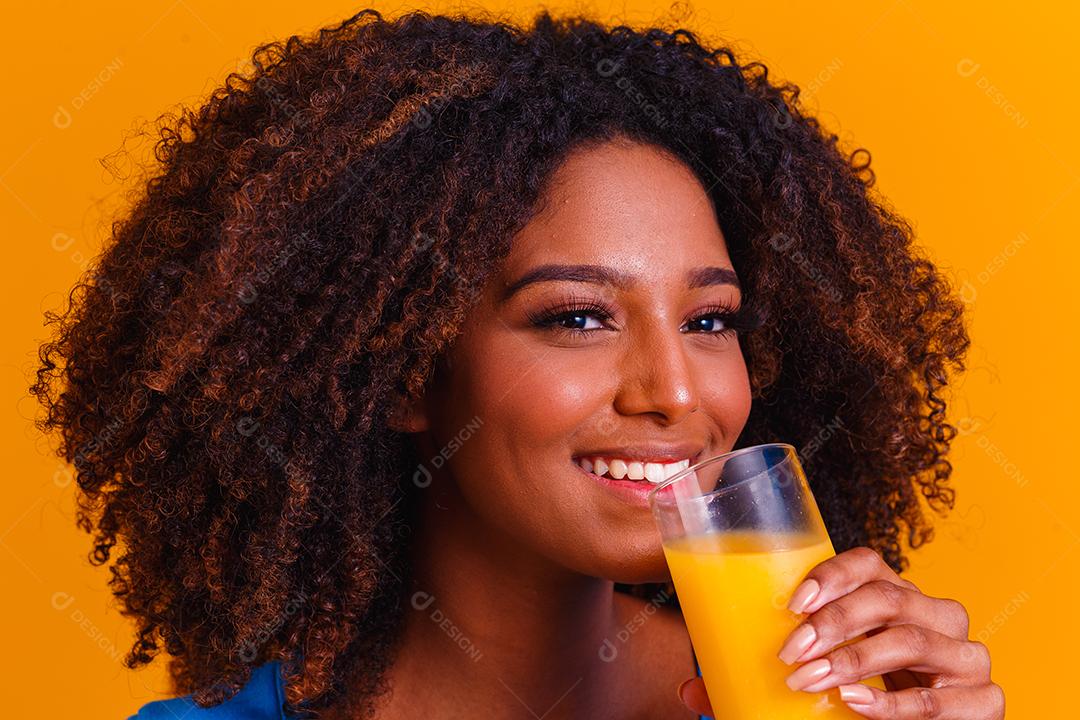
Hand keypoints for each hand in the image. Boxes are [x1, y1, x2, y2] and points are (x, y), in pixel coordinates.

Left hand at [677, 546, 1004, 718]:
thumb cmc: (860, 699)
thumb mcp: (816, 679)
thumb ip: (759, 679)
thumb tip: (691, 690)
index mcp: (894, 598)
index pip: (871, 564)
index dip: (834, 574)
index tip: (793, 604)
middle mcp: (936, 616)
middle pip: (890, 597)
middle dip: (835, 622)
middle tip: (791, 651)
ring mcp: (965, 656)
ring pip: (915, 639)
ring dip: (857, 660)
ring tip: (813, 679)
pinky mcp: (985, 701)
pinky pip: (946, 698)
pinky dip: (898, 704)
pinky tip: (858, 705)